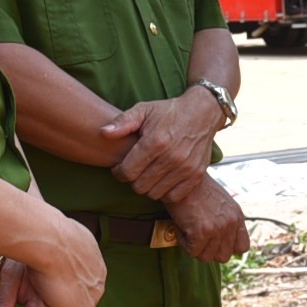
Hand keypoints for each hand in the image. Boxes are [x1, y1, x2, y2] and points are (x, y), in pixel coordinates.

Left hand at [100, 87, 227, 202]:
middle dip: (132, 180)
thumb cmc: (169, 112)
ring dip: (147, 187)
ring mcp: (185, 168)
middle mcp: (171, 157)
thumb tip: (103, 133)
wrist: (203, 112)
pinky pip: (173, 196)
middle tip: (134, 171)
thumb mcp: (144, 110)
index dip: (118, 173)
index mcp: (155, 142)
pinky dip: (165, 192)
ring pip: (155, 193)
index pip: (127, 172)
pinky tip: (162, 180)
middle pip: (139, 186)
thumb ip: (123, 122)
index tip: (119, 168)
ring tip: (147, 175)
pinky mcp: (196, 175)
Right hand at [169, 175, 249, 262]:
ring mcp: (217, 228)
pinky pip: (192, 251)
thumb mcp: (220, 203)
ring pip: (206, 257)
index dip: (227, 248)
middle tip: (196, 235)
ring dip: (194, 246)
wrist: (181, 175)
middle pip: (223, 257)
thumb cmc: (196, 188)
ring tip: (188, 228)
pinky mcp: (201, 232)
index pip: (242, 248)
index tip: (214, 241)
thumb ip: (226, 221)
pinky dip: (183, 242)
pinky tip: (180, 226)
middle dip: (208, 250)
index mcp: (237, 216)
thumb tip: (220, 242)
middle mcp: (230, 223)